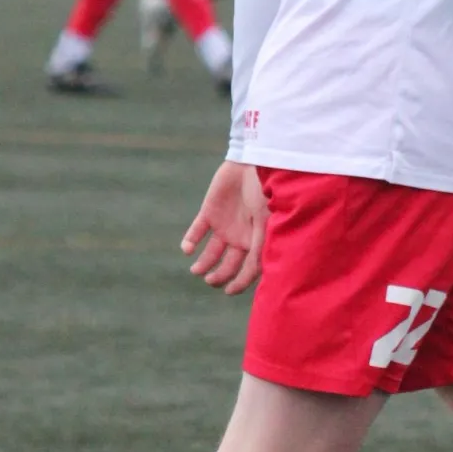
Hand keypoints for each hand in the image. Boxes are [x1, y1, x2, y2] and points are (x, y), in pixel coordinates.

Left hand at [182, 163, 266, 293]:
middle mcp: (241, 237)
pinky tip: (187, 249)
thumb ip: (260, 246)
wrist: (253, 160)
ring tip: (196, 271)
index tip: (229, 291)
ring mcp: (224, 225)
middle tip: (210, 281)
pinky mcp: (209, 212)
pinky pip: (197, 231)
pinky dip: (190, 241)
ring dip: (203, 263)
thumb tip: (257, 274)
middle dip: (219, 276)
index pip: (248, 269)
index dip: (240, 282)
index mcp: (257, 241)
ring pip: (211, 252)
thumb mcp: (266, 220)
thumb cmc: (265, 190)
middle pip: (228, 265)